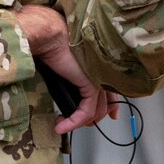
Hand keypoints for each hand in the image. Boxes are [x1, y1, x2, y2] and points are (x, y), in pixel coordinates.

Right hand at [12, 6, 120, 133]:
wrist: (51, 36)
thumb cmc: (54, 43)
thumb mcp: (64, 63)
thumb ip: (72, 76)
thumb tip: (66, 86)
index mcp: (100, 65)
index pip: (113, 90)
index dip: (113, 105)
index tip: (111, 115)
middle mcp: (103, 72)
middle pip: (106, 104)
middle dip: (96, 118)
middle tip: (81, 124)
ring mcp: (99, 79)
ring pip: (96, 111)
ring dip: (79, 123)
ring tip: (63, 124)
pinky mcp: (90, 85)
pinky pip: (86, 112)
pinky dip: (73, 122)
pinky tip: (61, 126)